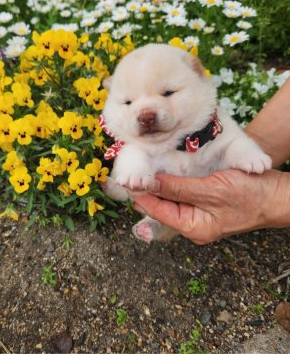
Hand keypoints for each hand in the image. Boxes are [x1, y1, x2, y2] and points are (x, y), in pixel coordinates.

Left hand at [130, 169, 289, 244]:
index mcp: (193, 227)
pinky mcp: (203, 203)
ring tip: (140, 172)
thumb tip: (150, 183)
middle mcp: (192, 224)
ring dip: (157, 187)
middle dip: (146, 191)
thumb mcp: (210, 191)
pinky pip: (181, 195)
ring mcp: (197, 214)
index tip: (124, 181)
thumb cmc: (249, 195)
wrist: (276, 195)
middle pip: (161, 207)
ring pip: (169, 200)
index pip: (157, 210)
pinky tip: (162, 174)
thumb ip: (178, 188)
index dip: (140, 195)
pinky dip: (170, 184)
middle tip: (129, 174)